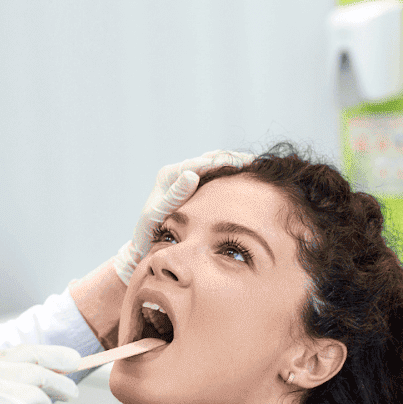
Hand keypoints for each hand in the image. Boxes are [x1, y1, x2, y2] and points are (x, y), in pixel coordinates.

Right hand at [0, 345, 79, 403]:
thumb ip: (23, 384)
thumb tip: (60, 367)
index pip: (17, 352)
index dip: (46, 352)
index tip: (69, 357)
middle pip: (30, 355)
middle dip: (58, 359)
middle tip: (78, 363)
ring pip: (40, 375)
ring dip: (60, 387)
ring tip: (69, 397)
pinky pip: (40, 397)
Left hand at [110, 150, 254, 284]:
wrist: (144, 244)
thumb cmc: (150, 233)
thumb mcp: (159, 213)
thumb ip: (175, 195)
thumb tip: (191, 174)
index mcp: (169, 175)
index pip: (202, 163)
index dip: (225, 161)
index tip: (246, 162)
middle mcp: (177, 172)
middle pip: (211, 159)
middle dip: (234, 159)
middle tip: (258, 162)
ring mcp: (185, 179)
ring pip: (215, 166)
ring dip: (235, 165)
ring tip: (257, 167)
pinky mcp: (192, 188)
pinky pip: (215, 177)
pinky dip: (231, 176)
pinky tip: (247, 180)